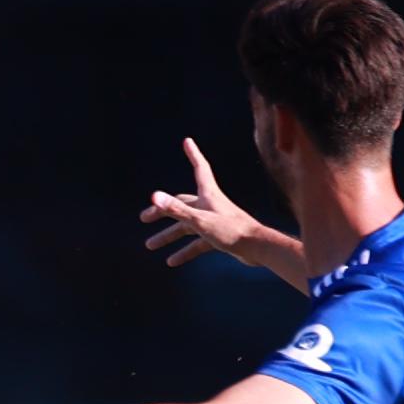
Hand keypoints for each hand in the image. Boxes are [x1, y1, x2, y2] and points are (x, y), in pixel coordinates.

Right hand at [140, 137, 273, 267]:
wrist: (258, 248)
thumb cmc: (231, 231)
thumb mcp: (199, 220)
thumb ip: (176, 210)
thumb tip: (154, 196)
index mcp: (209, 195)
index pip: (200, 168)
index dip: (193, 154)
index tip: (188, 141)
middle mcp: (210, 205)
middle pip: (182, 203)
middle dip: (163, 210)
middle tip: (145, 218)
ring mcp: (214, 220)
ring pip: (186, 226)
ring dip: (169, 236)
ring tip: (150, 245)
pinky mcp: (219, 235)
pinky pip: (196, 242)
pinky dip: (184, 251)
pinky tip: (172, 261)